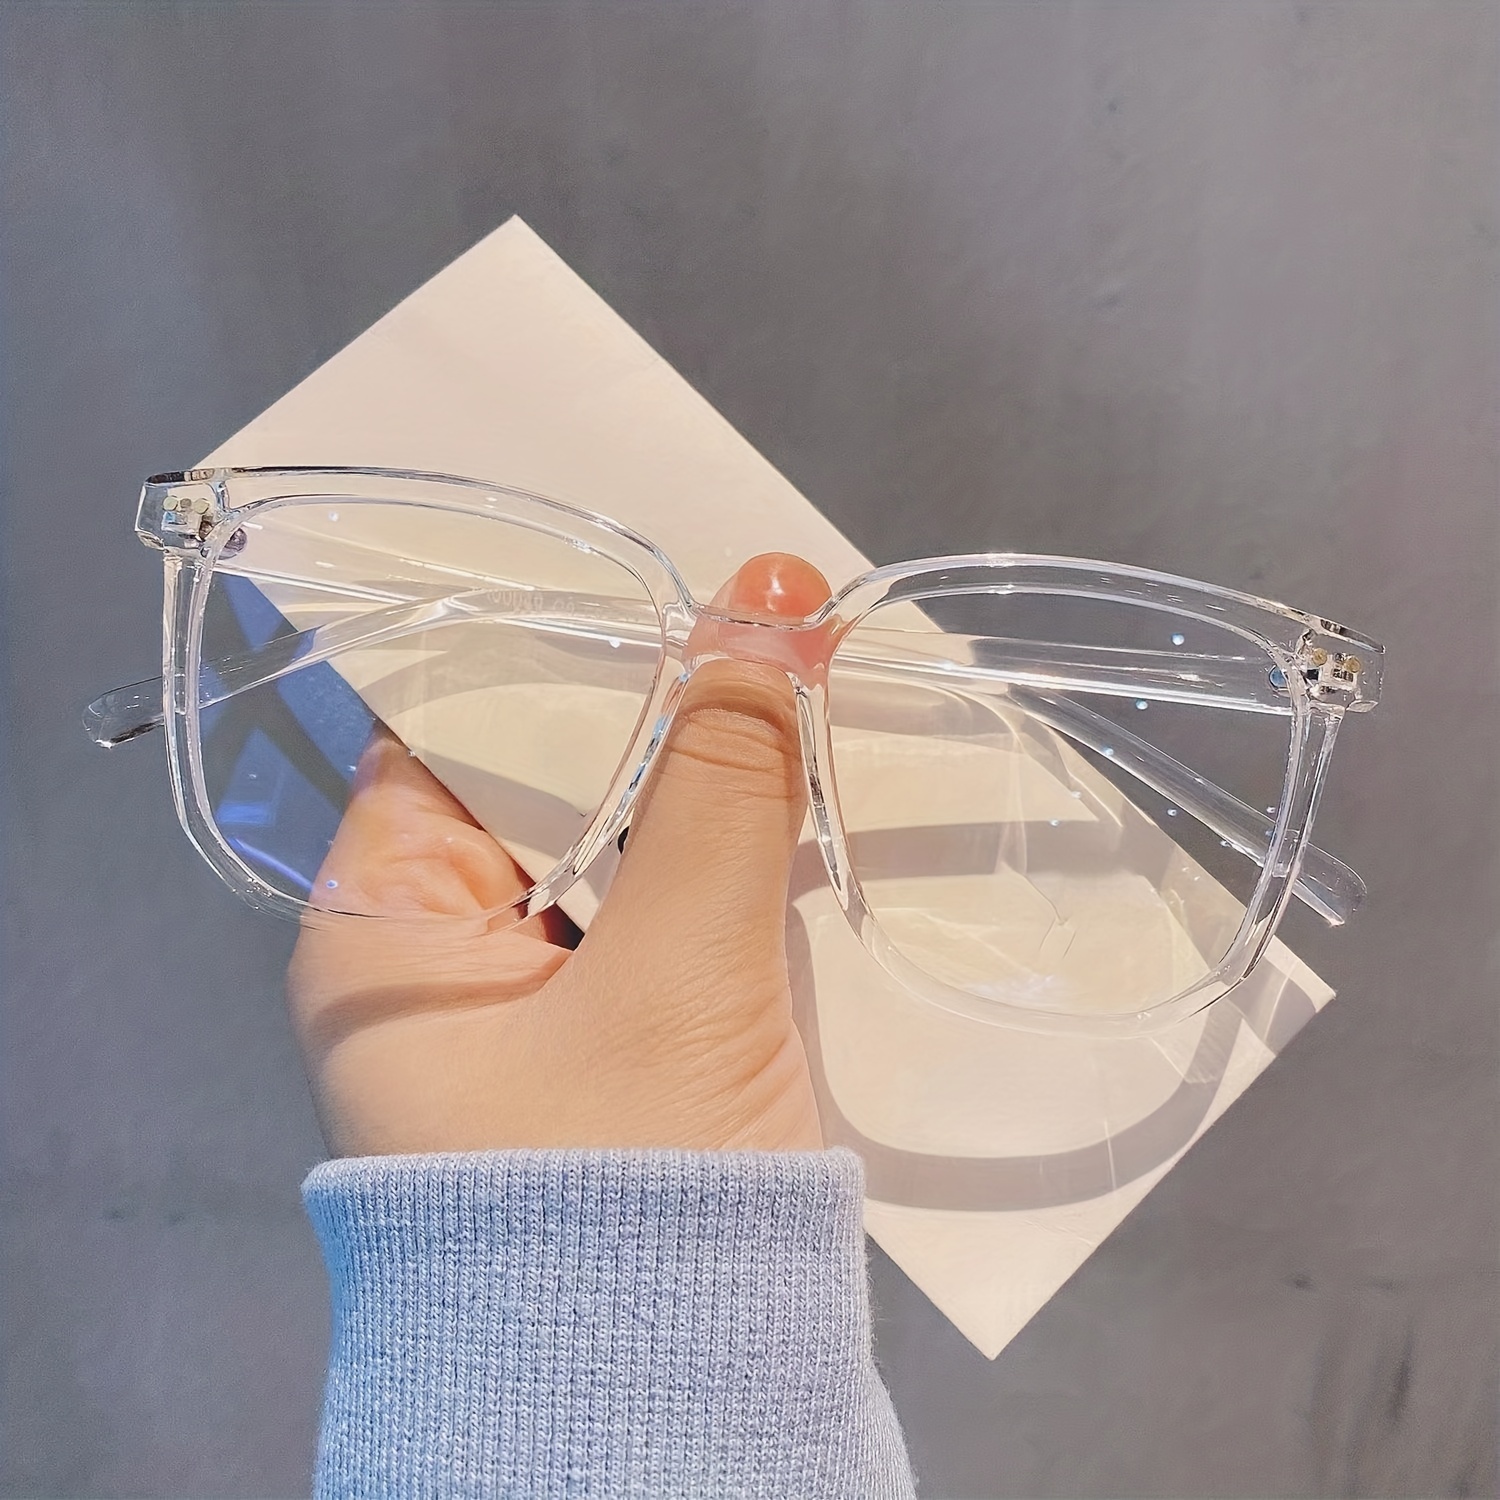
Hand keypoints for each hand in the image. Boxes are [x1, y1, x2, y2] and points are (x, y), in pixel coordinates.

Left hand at [285, 554, 830, 1156]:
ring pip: (626, 844)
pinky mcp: (615, 1043)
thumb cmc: (626, 1189)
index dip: (578, 648)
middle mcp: (443, 956)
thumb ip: (723, 789)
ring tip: (806, 675)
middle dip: (669, 708)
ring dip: (716, 782)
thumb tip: (765, 603)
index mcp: (386, 927)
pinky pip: (668, 912)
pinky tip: (808, 796)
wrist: (672, 1412)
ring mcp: (534, 1002)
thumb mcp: (677, 975)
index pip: (460, 731)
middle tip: (774, 613)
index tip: (685, 577)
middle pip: (555, 782)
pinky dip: (734, 861)